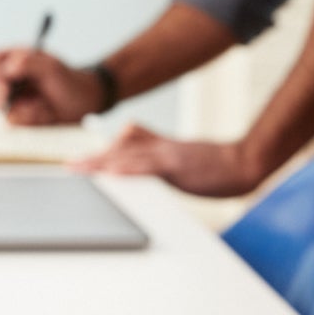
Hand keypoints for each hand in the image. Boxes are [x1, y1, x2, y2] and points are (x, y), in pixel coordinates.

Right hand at [0, 48, 100, 125]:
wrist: (86, 103)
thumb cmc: (71, 81)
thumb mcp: (51, 68)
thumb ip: (27, 63)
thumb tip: (7, 69)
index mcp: (15, 58)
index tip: (5, 87)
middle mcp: (11, 78)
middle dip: (7, 99)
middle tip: (26, 104)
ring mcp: (15, 98)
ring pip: (4, 109)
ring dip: (24, 111)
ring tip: (44, 108)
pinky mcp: (22, 116)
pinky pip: (17, 122)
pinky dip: (32, 120)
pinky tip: (46, 115)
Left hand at [69, 123, 269, 197]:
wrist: (244, 162)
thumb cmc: (218, 164)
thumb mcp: (184, 155)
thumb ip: (161, 147)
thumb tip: (140, 142)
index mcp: (161, 148)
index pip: (124, 147)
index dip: (101, 154)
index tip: (80, 163)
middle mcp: (160, 148)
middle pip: (119, 151)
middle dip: (93, 160)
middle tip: (69, 167)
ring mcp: (168, 155)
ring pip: (127, 156)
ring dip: (102, 163)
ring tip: (79, 170)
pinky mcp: (178, 165)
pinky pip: (148, 166)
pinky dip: (129, 168)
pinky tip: (112, 172)